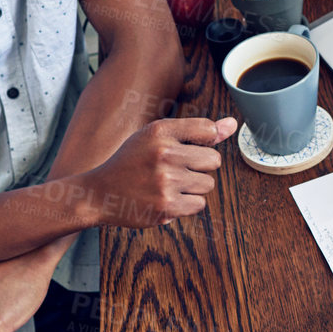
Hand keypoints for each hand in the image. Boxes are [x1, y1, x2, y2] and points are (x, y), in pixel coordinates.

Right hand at [79, 116, 236, 226]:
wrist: (99, 193)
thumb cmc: (132, 162)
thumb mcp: (156, 137)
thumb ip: (197, 131)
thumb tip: (233, 124)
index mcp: (160, 131)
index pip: (208, 130)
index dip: (203, 142)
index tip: (188, 149)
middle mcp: (164, 154)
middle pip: (214, 161)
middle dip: (200, 167)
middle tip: (176, 170)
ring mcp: (165, 182)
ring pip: (208, 184)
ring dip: (194, 187)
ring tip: (169, 185)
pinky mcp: (166, 207)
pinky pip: (199, 204)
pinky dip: (187, 204)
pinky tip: (167, 199)